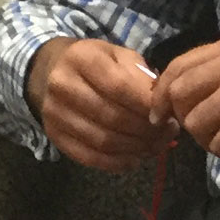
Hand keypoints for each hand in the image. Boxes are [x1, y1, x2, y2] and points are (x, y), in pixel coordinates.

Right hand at [28, 36, 165, 170]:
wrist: (52, 72)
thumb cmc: (96, 63)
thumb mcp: (119, 56)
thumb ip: (141, 76)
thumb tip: (161, 105)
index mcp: (81, 58)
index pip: (119, 87)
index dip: (146, 105)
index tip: (168, 115)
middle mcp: (62, 85)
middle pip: (111, 116)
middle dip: (145, 130)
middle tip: (167, 134)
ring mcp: (54, 113)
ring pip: (102, 140)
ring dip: (135, 148)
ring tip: (155, 146)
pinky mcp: (54, 136)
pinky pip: (89, 157)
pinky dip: (116, 163)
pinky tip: (134, 159)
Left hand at [154, 35, 219, 164]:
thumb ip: (213, 78)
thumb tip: (169, 99)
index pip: (176, 68)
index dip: (161, 96)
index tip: (162, 116)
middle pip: (177, 95)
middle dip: (186, 121)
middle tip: (209, 134)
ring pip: (195, 124)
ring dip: (211, 142)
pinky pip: (218, 145)